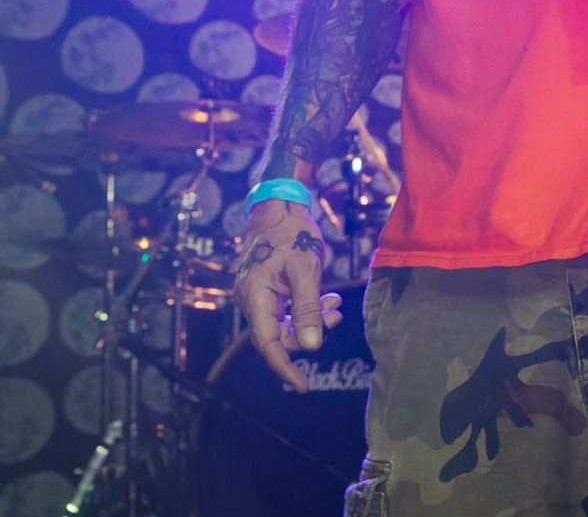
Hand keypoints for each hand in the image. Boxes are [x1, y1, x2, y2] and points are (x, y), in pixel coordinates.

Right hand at [233, 197, 340, 390]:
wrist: (278, 203)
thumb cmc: (291, 231)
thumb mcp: (305, 269)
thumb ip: (306, 309)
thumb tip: (310, 346)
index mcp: (254, 295)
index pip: (268, 344)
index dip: (285, 367)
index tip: (303, 386)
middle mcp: (249, 298)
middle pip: (277, 334)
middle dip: (307, 332)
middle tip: (336, 315)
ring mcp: (255, 293)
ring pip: (282, 321)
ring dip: (310, 318)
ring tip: (335, 304)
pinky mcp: (264, 286)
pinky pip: (283, 308)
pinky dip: (304, 307)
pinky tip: (325, 298)